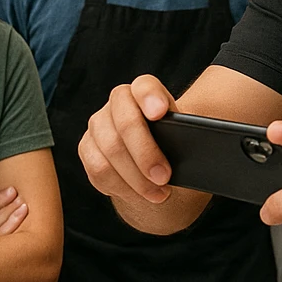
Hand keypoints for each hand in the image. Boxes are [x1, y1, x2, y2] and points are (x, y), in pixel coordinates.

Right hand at [78, 74, 177, 204]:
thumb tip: (194, 150)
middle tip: (165, 177)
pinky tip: (138, 194)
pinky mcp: (87, 148)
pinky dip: (121, 187)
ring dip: (136, 178)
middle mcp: (118, 102)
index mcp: (145, 92)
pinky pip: (99, 170)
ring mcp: (98, 124)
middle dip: (146, 154)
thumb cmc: (174, 145)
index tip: (160, 114)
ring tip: (158, 193)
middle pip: (126, 124)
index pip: (145, 86)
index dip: (150, 97)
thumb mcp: (185, 138)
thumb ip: (187, 136)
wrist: (155, 161)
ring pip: (110, 151)